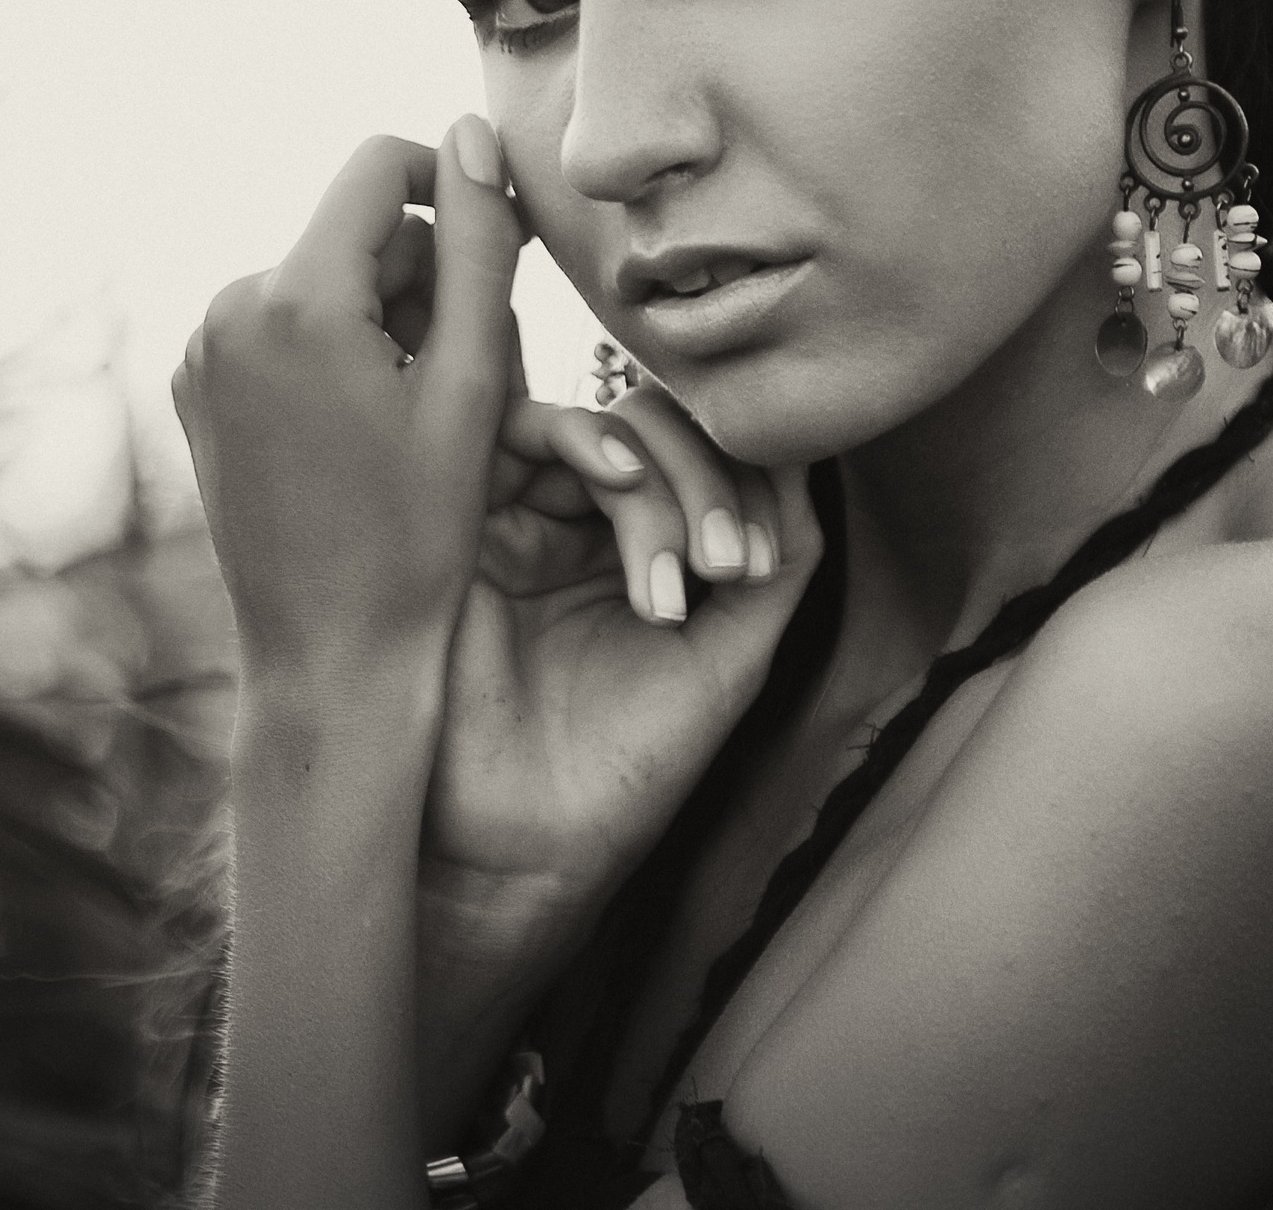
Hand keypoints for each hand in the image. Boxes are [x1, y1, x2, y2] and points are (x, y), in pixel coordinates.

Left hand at [172, 120, 522, 697]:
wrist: (328, 657)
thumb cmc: (417, 533)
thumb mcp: (473, 384)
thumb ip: (476, 245)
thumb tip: (472, 134)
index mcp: (294, 301)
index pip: (379, 168)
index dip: (449, 189)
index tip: (495, 253)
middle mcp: (227, 310)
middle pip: (351, 232)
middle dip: (417, 281)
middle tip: (459, 382)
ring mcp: (200, 352)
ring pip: (321, 281)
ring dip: (380, 321)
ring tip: (412, 418)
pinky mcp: (194, 389)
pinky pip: (281, 328)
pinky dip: (332, 354)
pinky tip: (360, 434)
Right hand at [427, 378, 823, 907]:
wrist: (525, 845)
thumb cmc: (623, 766)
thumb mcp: (731, 653)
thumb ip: (776, 556)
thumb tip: (806, 452)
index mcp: (646, 551)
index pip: (706, 458)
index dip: (748, 479)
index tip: (757, 566)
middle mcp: (583, 521)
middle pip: (661, 430)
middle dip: (711, 482)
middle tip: (724, 567)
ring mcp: (525, 514)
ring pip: (608, 427)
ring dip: (664, 482)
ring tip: (678, 576)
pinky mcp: (466, 516)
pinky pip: (522, 429)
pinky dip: (585, 435)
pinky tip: (621, 477)